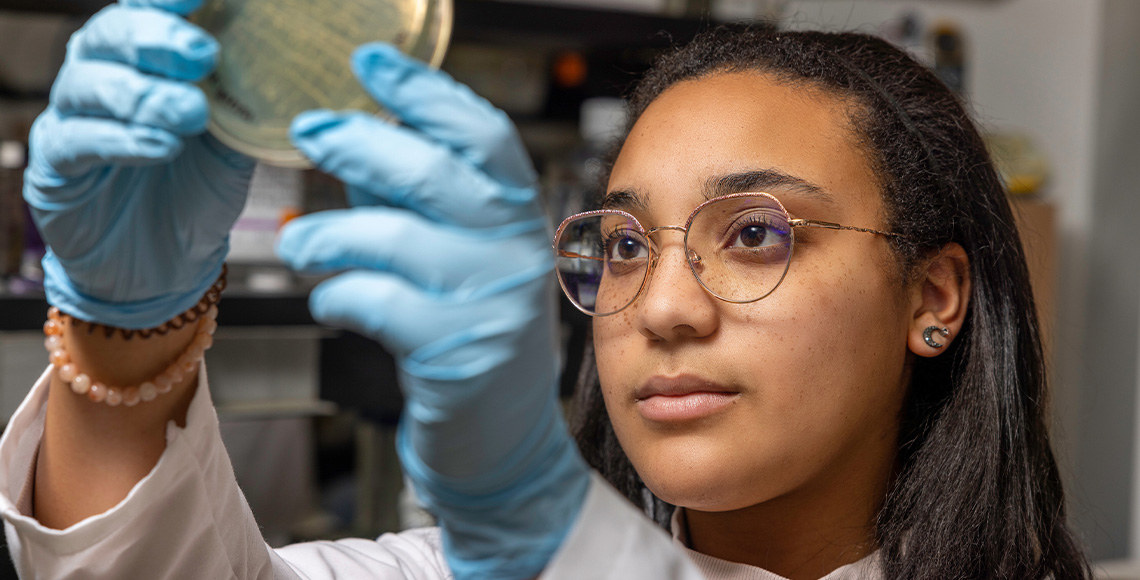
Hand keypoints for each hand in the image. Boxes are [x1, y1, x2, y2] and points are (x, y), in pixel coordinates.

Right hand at [23, 0, 254, 328]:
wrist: (164, 267)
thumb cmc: (197, 194)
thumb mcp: (233, 146)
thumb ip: (244, 105)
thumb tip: (282, 69)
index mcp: (143, 61)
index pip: (147, 11)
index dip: (169, 0)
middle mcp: (101, 78)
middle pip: (110, 36)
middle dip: (156, 40)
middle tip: (203, 54)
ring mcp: (72, 119)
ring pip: (89, 86)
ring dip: (144, 95)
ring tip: (191, 113)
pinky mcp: (54, 166)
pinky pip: (78, 142)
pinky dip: (121, 141)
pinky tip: (160, 147)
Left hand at [276, 44, 589, 579]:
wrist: (502, 440)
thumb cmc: (472, 337)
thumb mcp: (465, 258)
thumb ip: (426, 203)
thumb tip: (359, 139)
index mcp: (518, 217)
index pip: (481, 135)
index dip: (424, 93)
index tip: (371, 64)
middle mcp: (513, 253)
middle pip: (430, 174)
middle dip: (356, 145)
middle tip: (307, 130)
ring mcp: (490, 305)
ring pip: (393, 239)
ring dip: (328, 234)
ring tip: (299, 243)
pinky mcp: (456, 355)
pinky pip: (376, 303)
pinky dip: (339, 296)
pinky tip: (334, 302)